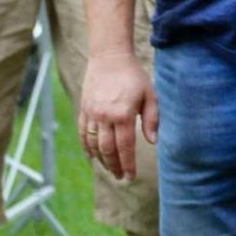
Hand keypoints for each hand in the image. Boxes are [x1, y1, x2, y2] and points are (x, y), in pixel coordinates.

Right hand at [79, 50, 156, 180]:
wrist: (109, 58)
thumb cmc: (133, 76)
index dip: (128, 164)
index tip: (131, 176)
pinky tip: (92, 157)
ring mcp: (92, 114)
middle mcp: (105, 117)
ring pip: (93, 144)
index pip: (125, 147)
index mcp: (123, 114)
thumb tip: (153, 142)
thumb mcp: (150, 95)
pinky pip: (82, 133)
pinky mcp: (84, 109)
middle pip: (108, 149)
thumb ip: (152, 119)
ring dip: (101, 160)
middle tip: (121, 178)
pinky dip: (86, 147)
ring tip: (109, 169)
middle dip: (114, 166)